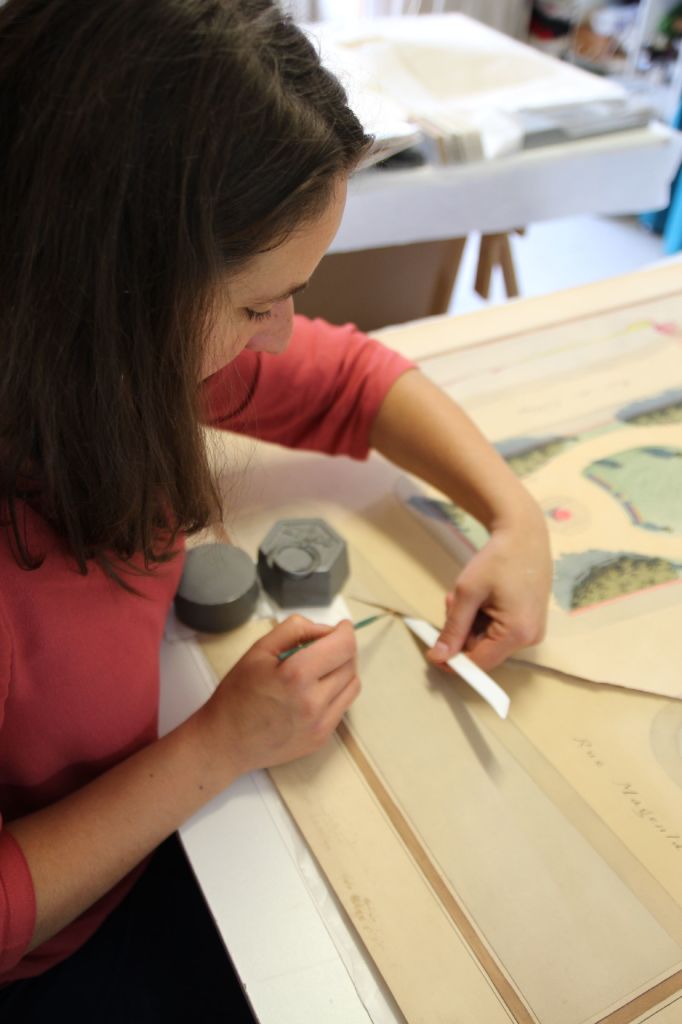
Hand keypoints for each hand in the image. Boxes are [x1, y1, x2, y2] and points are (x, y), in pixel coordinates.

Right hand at [195, 616, 359, 781]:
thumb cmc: (237, 695)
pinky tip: (317, 688)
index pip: (343, 646)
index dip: (345, 631)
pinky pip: (343, 706)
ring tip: (321, 667)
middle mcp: (313, 702)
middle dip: (343, 648)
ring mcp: (320, 724)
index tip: (340, 626)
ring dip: (343, 669)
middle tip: (325, 645)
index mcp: (296, 676)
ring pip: (352, 685)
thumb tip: (325, 629)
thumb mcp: (258, 650)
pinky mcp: (321, 738)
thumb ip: (294, 629)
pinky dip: (337, 691)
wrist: (226, 742)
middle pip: (350, 663)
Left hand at [427, 503, 552, 670]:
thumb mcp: (468, 592)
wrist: (524, 534)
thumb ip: (453, 628)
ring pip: (488, 640)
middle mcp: (530, 638)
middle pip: (483, 651)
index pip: (479, 662)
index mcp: (517, 633)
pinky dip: (483, 618)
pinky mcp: (531, 622)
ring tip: (469, 594)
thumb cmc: (497, 558)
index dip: (453, 660)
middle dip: (462, 631)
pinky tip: (482, 596)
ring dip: (471, 622)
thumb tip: (439, 657)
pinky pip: (499, 631)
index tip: (432, 650)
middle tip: (454, 602)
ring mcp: (533, 631)